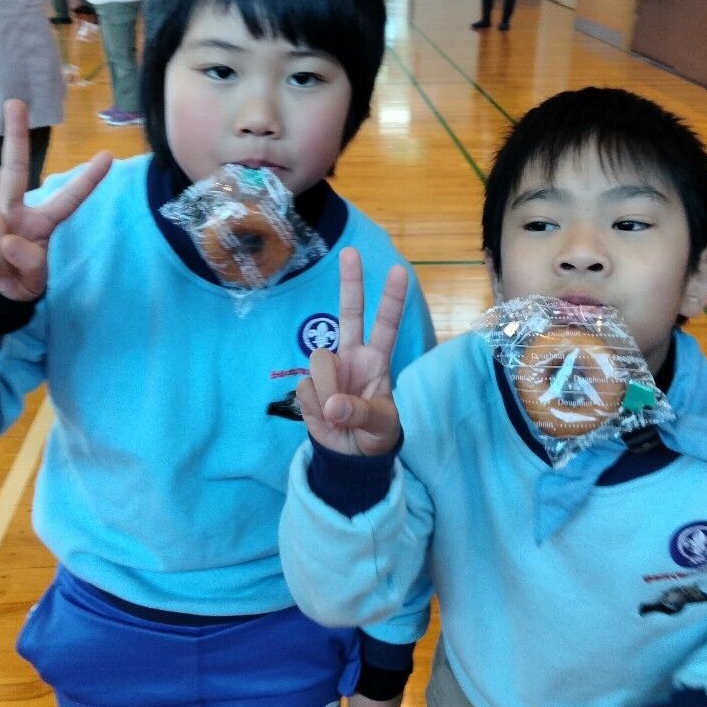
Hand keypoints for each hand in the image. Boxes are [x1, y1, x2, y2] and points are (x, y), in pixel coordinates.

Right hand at [0, 99, 111, 300]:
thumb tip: (7, 239)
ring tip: (0, 275)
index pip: (67, 201)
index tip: (108, 156)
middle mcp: (12, 210)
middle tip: (16, 102)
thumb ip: (30, 265)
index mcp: (40, 222)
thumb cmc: (14, 280)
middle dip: (15, 135)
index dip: (87, 181)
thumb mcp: (32, 283)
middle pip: (15, 169)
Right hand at [297, 248, 406, 457]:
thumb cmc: (375, 432)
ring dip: (329, 390)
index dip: (391, 300)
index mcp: (376, 360)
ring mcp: (329, 369)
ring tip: (338, 414)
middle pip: (349, 314)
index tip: (399, 271)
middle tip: (352, 252)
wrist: (351, 454)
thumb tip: (332, 405)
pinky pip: (306, 389)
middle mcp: (351, 356)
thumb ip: (360, 413)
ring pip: (320, 361)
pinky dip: (316, 409)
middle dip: (350, 283)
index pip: (386, 325)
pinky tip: (325, 417)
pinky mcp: (308, 386)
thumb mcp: (380, 426)